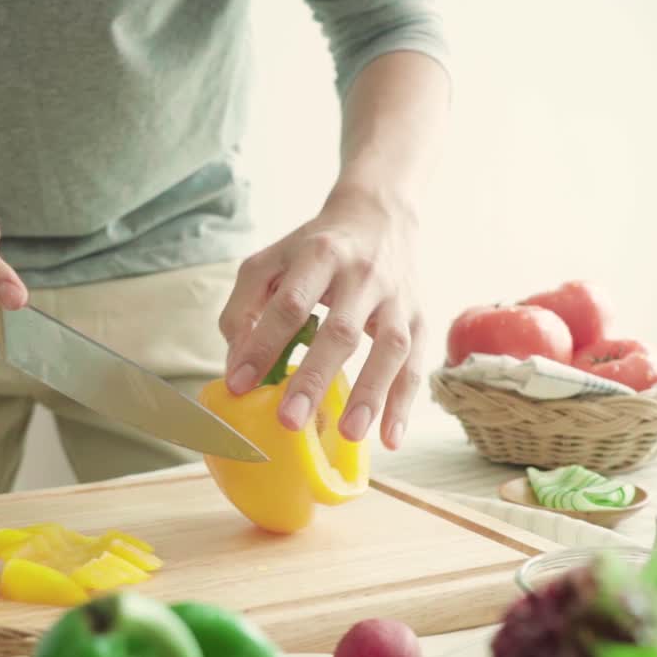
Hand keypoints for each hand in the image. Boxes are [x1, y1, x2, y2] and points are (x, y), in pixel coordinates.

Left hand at [220, 188, 424, 449]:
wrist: (380, 217)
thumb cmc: (314, 248)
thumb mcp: (270, 262)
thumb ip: (244, 308)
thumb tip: (237, 367)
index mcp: (320, 255)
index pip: (290, 304)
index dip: (263, 344)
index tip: (240, 384)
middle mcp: (363, 275)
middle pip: (341, 331)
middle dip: (315, 377)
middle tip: (290, 420)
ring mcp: (397, 298)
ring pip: (389, 348)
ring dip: (370, 394)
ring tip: (349, 433)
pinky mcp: (419, 317)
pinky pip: (415, 364)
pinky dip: (404, 403)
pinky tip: (389, 438)